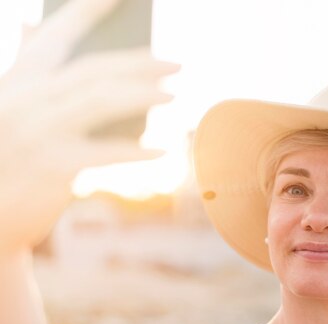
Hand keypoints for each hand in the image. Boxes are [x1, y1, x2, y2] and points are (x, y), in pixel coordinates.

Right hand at [0, 0, 178, 251]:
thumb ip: (54, 94)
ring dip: (144, 94)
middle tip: (176, 63)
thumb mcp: (22, 122)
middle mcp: (22, 98)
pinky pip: (106, 152)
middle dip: (139, 62)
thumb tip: (118, 84)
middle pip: (92, 68)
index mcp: (15, 81)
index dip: (87, 11)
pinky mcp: (51, 165)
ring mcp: (35, 130)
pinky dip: (137, 151)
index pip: (53, 35)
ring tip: (174, 95)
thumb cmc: (12, 169)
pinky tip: (164, 151)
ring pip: (101, 99)